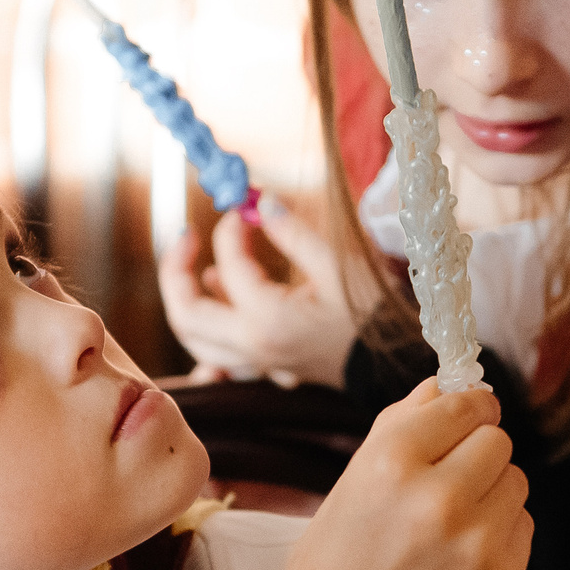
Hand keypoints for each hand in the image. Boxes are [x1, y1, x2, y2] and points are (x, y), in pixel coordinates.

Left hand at [157, 196, 359, 386]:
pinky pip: (215, 357)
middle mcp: (252, 346)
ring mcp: (254, 362)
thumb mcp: (336, 265)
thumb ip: (293, 233)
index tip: (245, 209)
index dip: (230, 229)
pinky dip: (205, 333)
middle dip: (176, 271)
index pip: (230, 265)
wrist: (392, 361)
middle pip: (185, 313)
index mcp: (268, 319)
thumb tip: (259, 202)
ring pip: (193, 338)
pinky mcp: (262, 367)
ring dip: (187, 300)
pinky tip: (218, 307)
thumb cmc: (371, 312)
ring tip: (204, 268)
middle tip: (188, 238)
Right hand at [271, 380, 528, 569]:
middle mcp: (439, 498)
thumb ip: (401, 424)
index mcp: (392, 462)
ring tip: (448, 524)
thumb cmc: (334, 565)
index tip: (466, 415)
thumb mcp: (351, 481)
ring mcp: (476, 544)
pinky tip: (458, 557)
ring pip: (516, 482)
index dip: (468, 407)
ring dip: (491, 492)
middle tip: (450, 477)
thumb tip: (449, 384)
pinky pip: (522, 527)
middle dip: (477, 451)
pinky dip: (498, 533)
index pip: (466, 404)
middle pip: (498, 439)